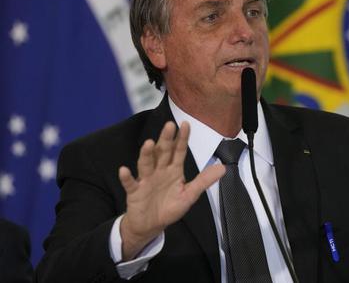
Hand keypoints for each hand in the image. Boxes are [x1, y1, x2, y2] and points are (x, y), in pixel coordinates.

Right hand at [118, 121, 224, 260]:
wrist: (151, 225)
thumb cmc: (169, 207)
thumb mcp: (189, 195)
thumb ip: (204, 181)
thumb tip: (223, 168)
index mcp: (173, 170)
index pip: (179, 151)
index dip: (182, 139)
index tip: (186, 124)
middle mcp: (159, 171)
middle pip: (162, 153)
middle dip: (166, 140)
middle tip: (169, 125)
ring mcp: (146, 180)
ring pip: (146, 164)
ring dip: (146, 154)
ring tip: (149, 143)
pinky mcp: (135, 192)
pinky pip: (130, 184)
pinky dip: (126, 178)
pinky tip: (124, 170)